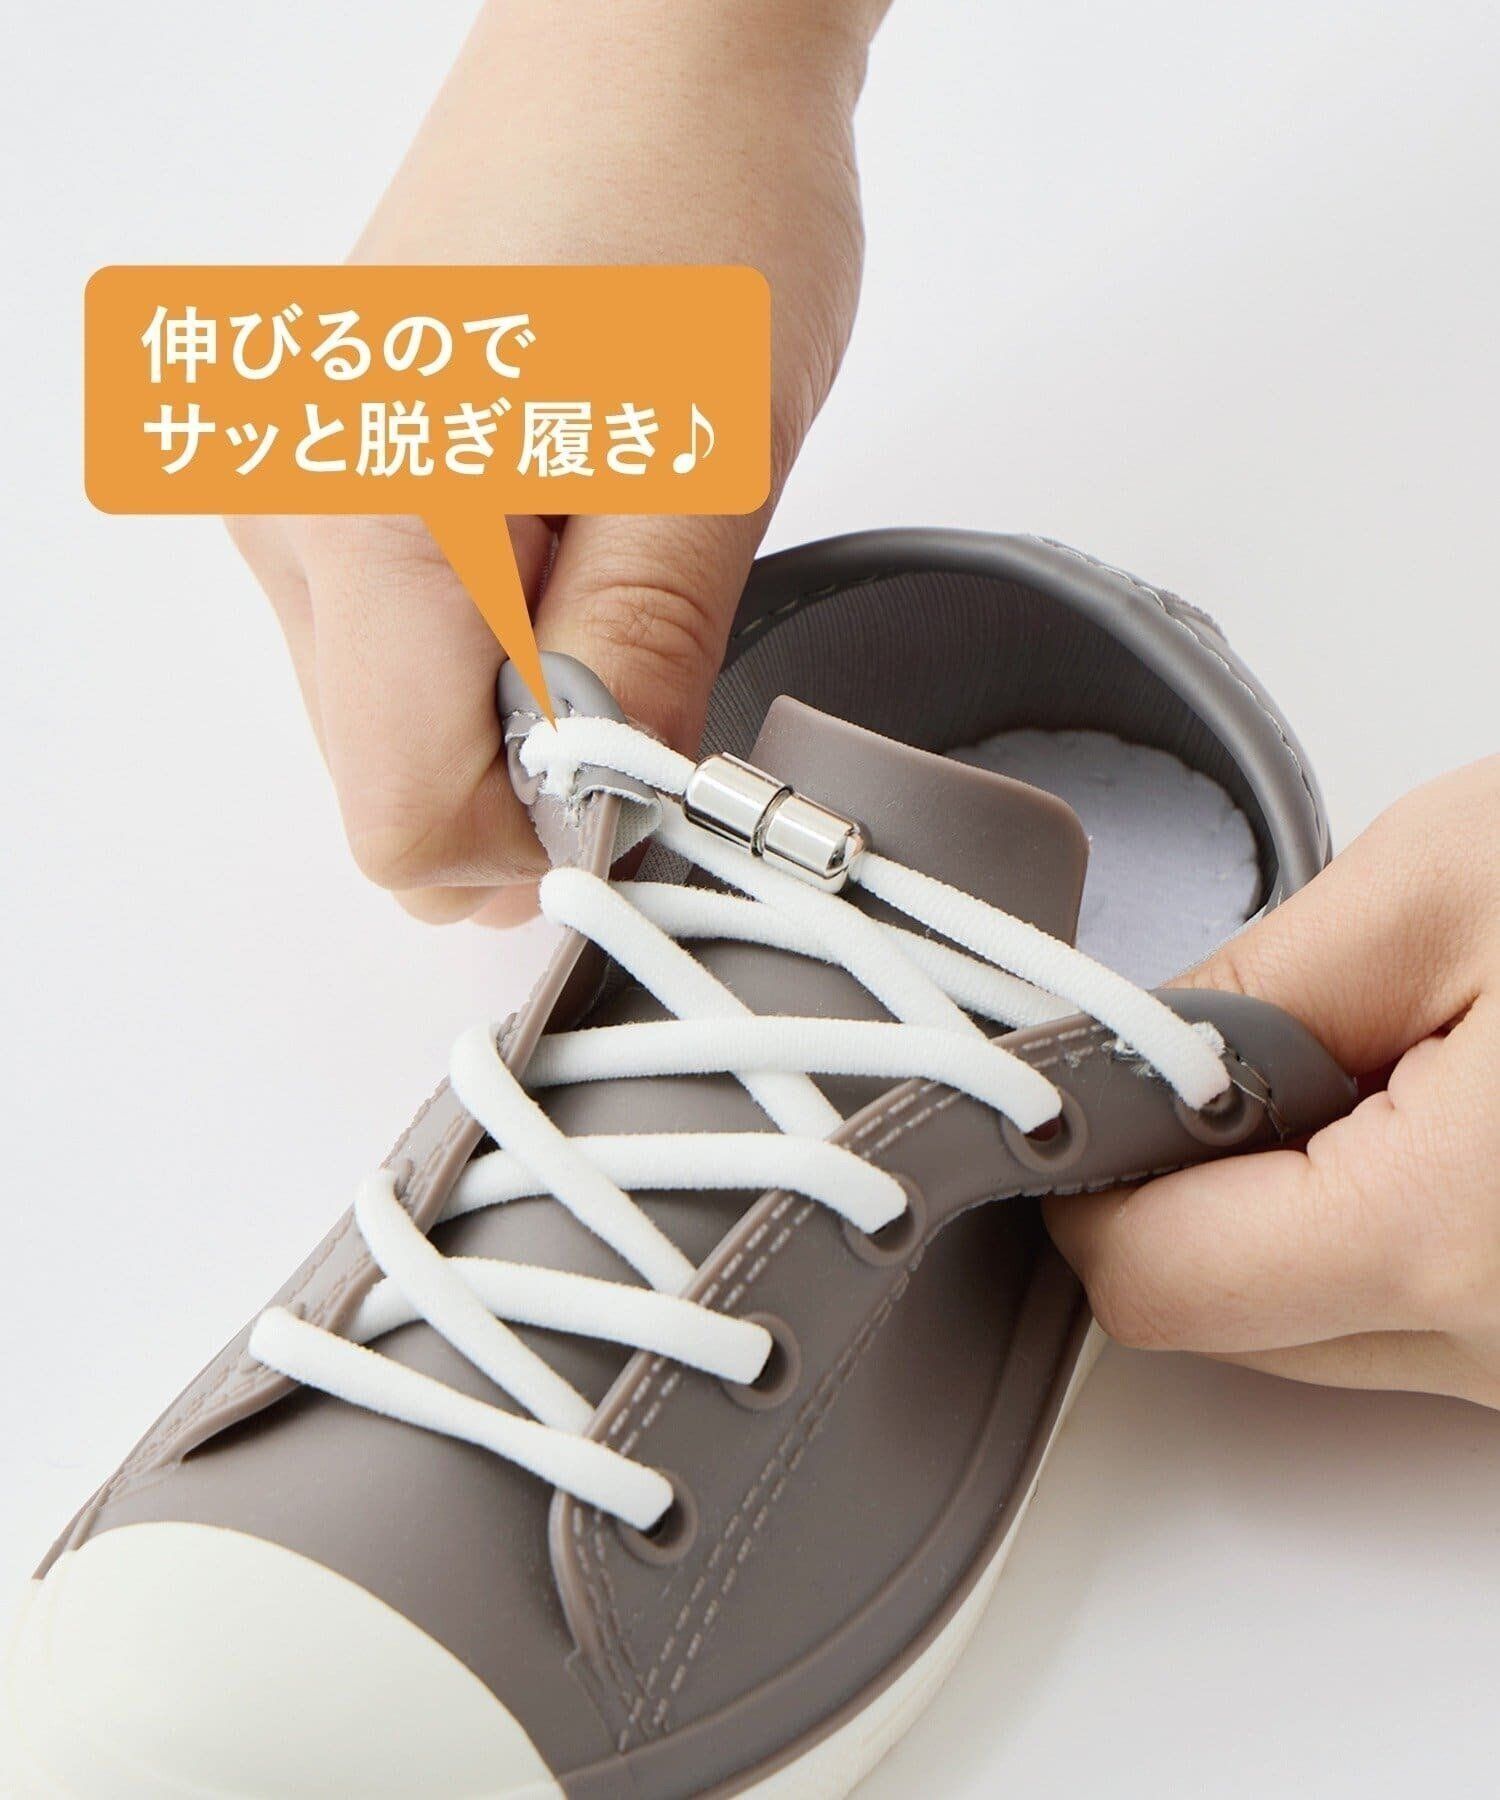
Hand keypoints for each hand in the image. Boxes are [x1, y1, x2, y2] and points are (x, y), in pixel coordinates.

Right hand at [230, 0, 887, 922]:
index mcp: (364, 513)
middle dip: (532, 774)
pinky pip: (399, 642)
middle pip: (389, 776)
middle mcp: (287, 513)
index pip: (400, 816)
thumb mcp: (712, 456)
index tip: (641, 795)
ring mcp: (294, 495)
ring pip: (395, 717)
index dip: (533, 845)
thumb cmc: (694, 188)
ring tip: (616, 564)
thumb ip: (641, 655)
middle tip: (656, 660)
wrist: (657, 42)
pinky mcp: (329, 480)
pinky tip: (570, 541)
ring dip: (517, 705)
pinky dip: (494, 646)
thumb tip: (607, 814)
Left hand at [1046, 758, 1499, 1408]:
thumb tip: (1127, 1055)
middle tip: (1265, 1048)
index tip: (1091, 1089)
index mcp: (1463, 1241)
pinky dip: (1407, 1233)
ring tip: (1421, 1068)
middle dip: (1200, 1188)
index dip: (1091, 1176)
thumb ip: (1257, 986)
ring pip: (1332, 1331)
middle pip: (1231, 1322)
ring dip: (1313, 1207)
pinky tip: (1470, 1121)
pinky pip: (1437, 1327)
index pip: (1155, 1287)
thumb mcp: (1461, 877)